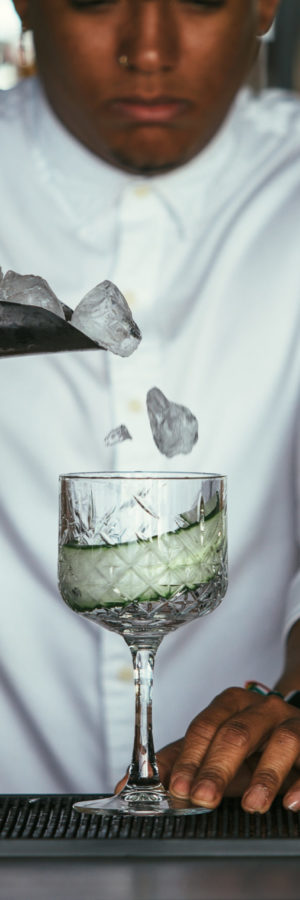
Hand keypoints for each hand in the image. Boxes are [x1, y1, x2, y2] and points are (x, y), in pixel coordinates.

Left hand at [156, 687, 299, 812]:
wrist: (294, 731)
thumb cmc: (247, 746)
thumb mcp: (209, 752)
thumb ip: (173, 766)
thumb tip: (125, 786)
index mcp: (230, 704)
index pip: (205, 727)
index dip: (190, 757)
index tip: (178, 786)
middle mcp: (263, 708)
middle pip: (238, 733)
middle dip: (218, 768)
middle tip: (203, 798)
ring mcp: (292, 724)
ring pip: (282, 742)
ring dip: (265, 776)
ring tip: (252, 804)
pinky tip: (291, 802)